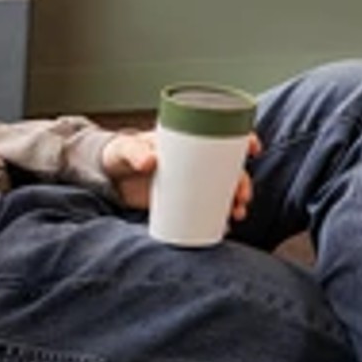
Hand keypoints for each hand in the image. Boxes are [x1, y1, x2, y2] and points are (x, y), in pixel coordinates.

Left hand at [103, 130, 257, 223]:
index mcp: (189, 141)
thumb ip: (136, 152)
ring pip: (223, 189)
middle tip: (242, 197)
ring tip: (237, 214)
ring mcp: (191, 181)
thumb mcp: (127, 149)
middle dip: (243, 182)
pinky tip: (227, 226)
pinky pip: (207, 206)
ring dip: (236, 201)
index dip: (244, 139)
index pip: (224, 135)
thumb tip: (151, 161)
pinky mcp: (182, 199)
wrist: (108, 177)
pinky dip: (220, 216)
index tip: (254, 148)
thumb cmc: (120, 154)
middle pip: (230, 168)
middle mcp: (196, 160)